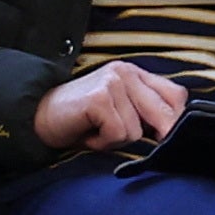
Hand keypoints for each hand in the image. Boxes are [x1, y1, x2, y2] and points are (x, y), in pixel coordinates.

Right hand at [32, 60, 184, 153]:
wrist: (38, 117)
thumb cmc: (82, 120)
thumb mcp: (121, 112)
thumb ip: (147, 113)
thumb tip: (175, 132)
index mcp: (134, 73)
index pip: (176, 95)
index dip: (172, 120)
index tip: (157, 135)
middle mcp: (125, 72)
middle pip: (165, 112)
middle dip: (152, 134)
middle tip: (125, 138)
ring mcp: (112, 83)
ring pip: (138, 130)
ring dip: (117, 140)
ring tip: (97, 132)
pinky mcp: (99, 98)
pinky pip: (118, 133)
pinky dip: (103, 142)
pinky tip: (89, 133)